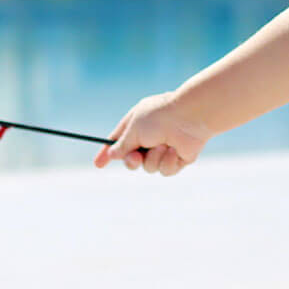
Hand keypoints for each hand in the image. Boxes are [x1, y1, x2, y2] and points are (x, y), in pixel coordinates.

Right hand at [92, 90, 213, 175]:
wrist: (191, 118)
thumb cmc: (160, 117)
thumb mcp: (134, 129)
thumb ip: (123, 144)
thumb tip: (112, 154)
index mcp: (138, 123)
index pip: (119, 140)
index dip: (108, 153)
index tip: (98, 164)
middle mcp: (151, 136)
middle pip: (132, 159)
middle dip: (132, 161)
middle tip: (135, 158)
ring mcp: (164, 147)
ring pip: (149, 167)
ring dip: (153, 158)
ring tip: (163, 144)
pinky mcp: (178, 158)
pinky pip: (165, 170)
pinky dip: (167, 161)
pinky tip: (174, 150)